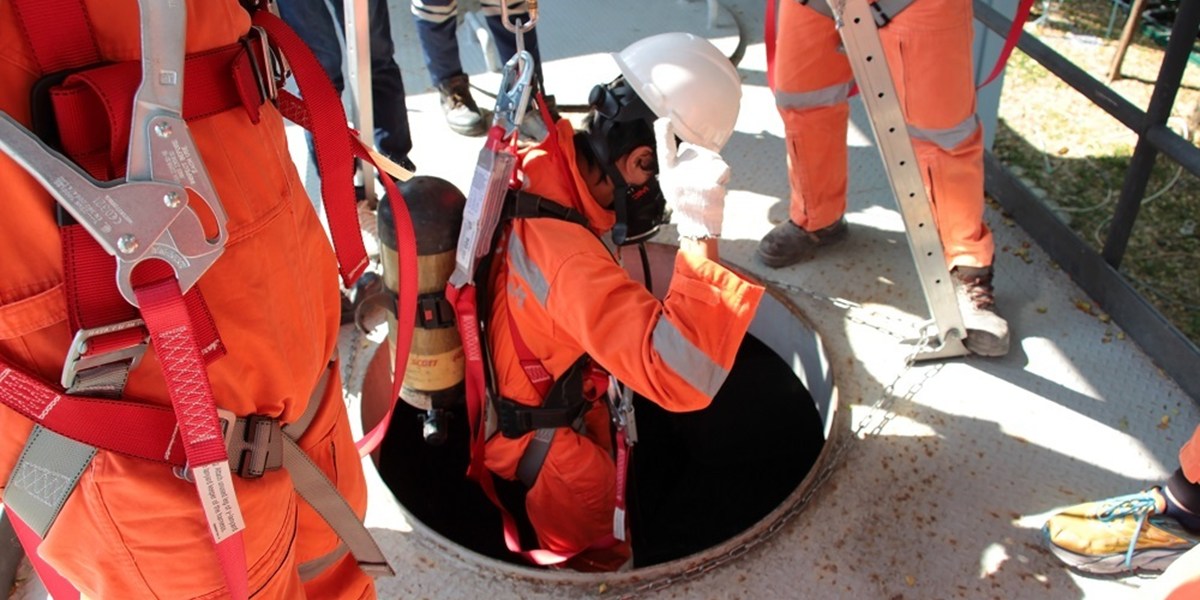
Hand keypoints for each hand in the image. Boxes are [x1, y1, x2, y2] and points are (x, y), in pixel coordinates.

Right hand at [655, 118, 729, 239]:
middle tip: (699, 183)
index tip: (664, 121)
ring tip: (707, 188)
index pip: (664, 149)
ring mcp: (695, 176)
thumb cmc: (686, 203)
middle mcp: (679, 172)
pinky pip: (723, 168)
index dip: (663, 133)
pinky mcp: (710, 181)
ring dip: (714, 170)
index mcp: (668, 171)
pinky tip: (716, 189)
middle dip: (703, 162)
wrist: (697, 223)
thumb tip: (685, 149)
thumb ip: (677, 165)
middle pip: (698, 152)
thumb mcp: (672, 184)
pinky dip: (724, 177)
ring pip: (713, 159)